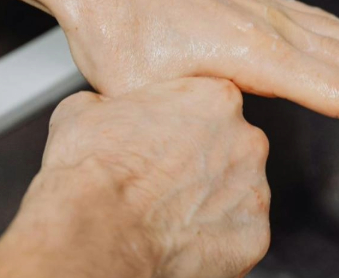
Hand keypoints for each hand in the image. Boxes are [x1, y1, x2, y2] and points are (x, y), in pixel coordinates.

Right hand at [0, 79, 270, 277]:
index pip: (213, 106)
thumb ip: (112, 101)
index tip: (163, 141)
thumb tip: (103, 105)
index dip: (184, 126)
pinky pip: (238, 234)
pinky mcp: (253, 235)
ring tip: (168, 211)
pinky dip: (215, 239)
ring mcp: (254, 189)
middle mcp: (247, 140)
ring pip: (237, 193)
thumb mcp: (84, 109)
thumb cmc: (93, 173)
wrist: (97, 232)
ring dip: (211, 200)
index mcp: (216, 99)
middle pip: (232, 149)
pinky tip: (180, 237)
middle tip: (165, 180)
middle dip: (204, 163)